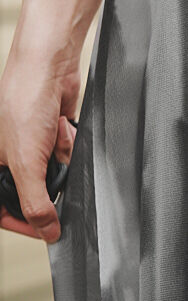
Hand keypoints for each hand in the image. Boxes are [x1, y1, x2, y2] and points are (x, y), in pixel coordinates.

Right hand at [0, 44, 81, 243]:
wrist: (49, 67)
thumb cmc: (24, 102)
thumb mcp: (26, 163)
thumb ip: (36, 203)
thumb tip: (47, 232)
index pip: (4, 209)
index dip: (24, 223)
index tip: (46, 230)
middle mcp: (9, 157)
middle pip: (35, 191)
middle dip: (50, 180)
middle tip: (54, 167)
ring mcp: (32, 147)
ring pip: (55, 173)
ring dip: (61, 157)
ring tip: (55, 137)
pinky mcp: (53, 137)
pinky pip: (67, 155)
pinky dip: (69, 144)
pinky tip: (63, 128)